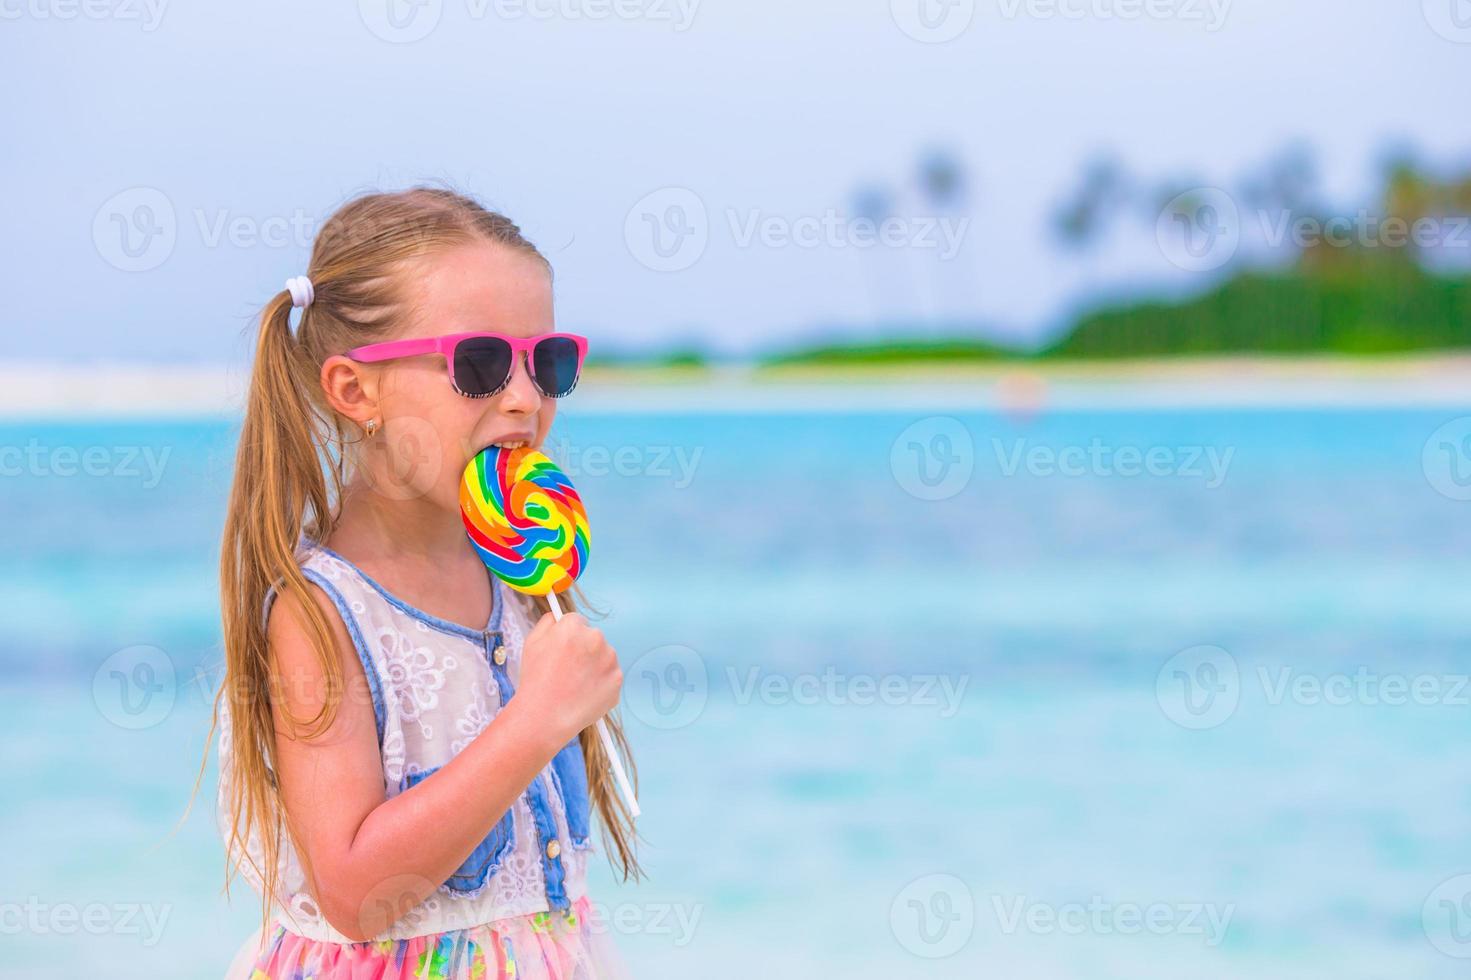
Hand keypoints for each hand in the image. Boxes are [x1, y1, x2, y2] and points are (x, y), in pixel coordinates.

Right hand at [516, 612, 622, 744]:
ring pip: (603, 656)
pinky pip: (609, 675)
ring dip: (594, 665)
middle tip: (567, 670)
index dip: (567, 637)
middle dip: (583, 649)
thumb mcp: (531, 643)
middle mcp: (595, 639)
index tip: (562, 650)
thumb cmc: (535, 681)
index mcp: (573, 627)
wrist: (545, 717)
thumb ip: (547, 622)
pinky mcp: (618, 680)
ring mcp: (610, 660)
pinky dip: (600, 683)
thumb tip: (558, 616)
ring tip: (574, 684)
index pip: (576, 622)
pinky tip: (584, 693)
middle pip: (592, 637)